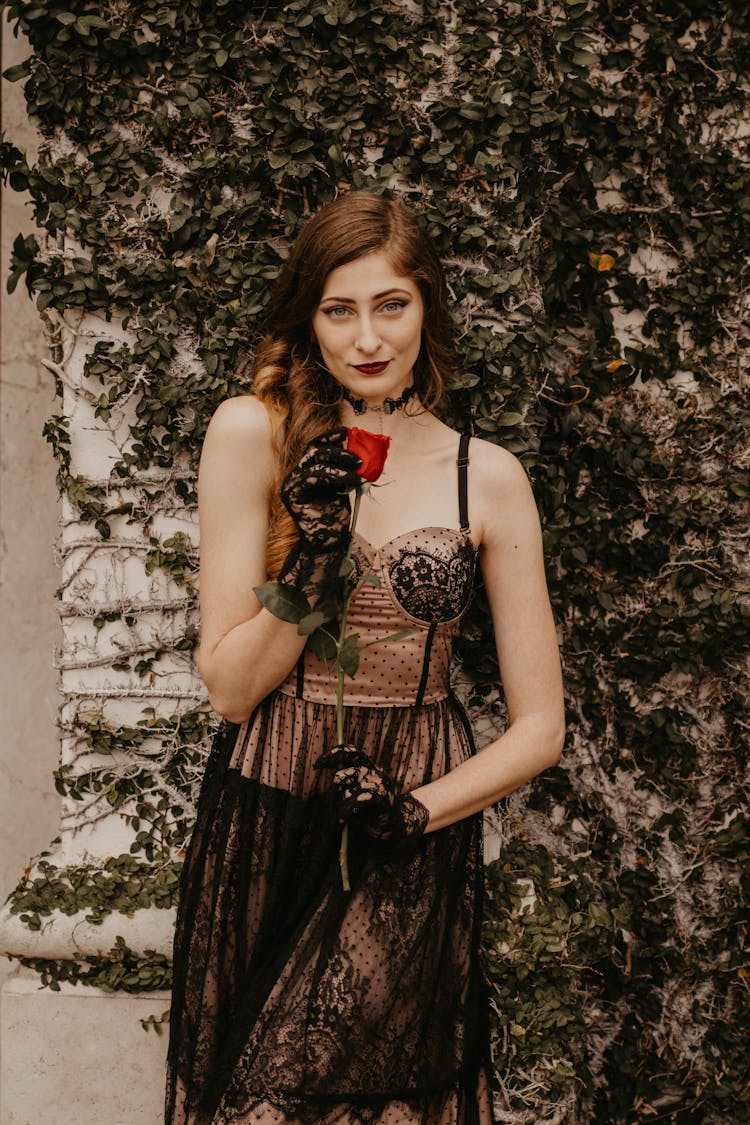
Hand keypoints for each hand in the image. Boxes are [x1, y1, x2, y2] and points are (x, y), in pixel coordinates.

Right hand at [281, 427, 361, 552]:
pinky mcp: (291, 495)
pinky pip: (313, 477)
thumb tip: (360, 451)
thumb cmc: (335, 517)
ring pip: (315, 462)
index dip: (328, 437)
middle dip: (338, 450)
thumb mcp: (342, 487)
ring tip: (359, 469)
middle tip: (358, 457)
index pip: (314, 447)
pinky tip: (354, 482)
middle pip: (313, 451)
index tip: (346, 431)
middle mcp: (296, 476)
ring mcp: (291, 485)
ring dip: (340, 463)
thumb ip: (344, 469)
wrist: (329, 543)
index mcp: (306, 472)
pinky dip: (336, 476)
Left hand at [313, 744, 429, 840]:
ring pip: (347, 790)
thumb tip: (332, 778)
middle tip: (331, 808)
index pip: (350, 752)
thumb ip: (346, 784)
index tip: (317, 765)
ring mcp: (379, 782)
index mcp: (368, 766)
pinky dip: (346, 812)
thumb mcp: (355, 794)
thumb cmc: (371, 811)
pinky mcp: (382, 795)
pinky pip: (357, 801)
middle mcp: (374, 770)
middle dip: (332, 793)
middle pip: (342, 775)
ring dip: (338, 807)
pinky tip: (342, 820)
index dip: (333, 754)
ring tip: (337, 819)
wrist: (395, 825)